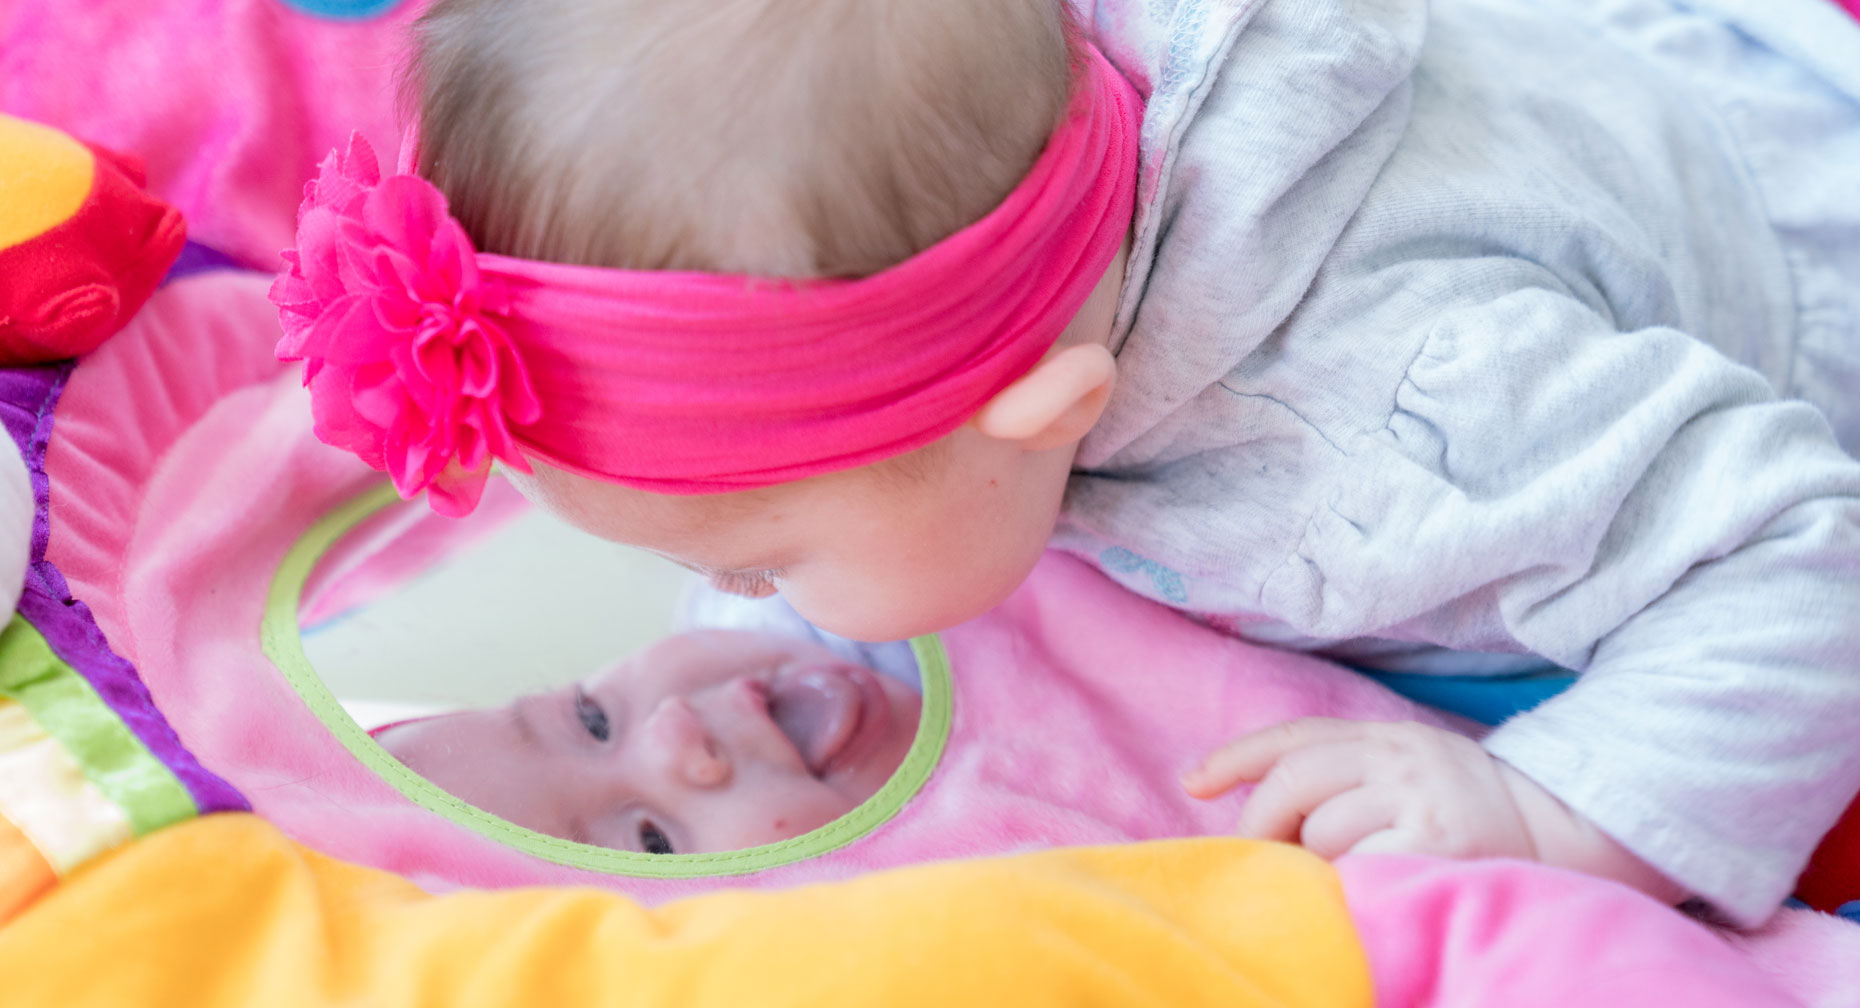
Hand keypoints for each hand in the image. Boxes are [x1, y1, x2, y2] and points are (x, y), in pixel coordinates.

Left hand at [1182, 717, 1537, 859]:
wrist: (1555, 833)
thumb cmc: (1456, 815)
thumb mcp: (1400, 773)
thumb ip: (1334, 775)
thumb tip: (1228, 798)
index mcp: (1385, 736)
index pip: (1295, 736)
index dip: (1236, 757)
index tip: (1194, 783)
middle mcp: (1399, 757)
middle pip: (1295, 779)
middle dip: (1265, 824)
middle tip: (1269, 859)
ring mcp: (1419, 799)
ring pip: (1322, 830)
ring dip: (1315, 862)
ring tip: (1343, 876)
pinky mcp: (1437, 844)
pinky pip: (1359, 866)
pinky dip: (1348, 883)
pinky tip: (1367, 889)